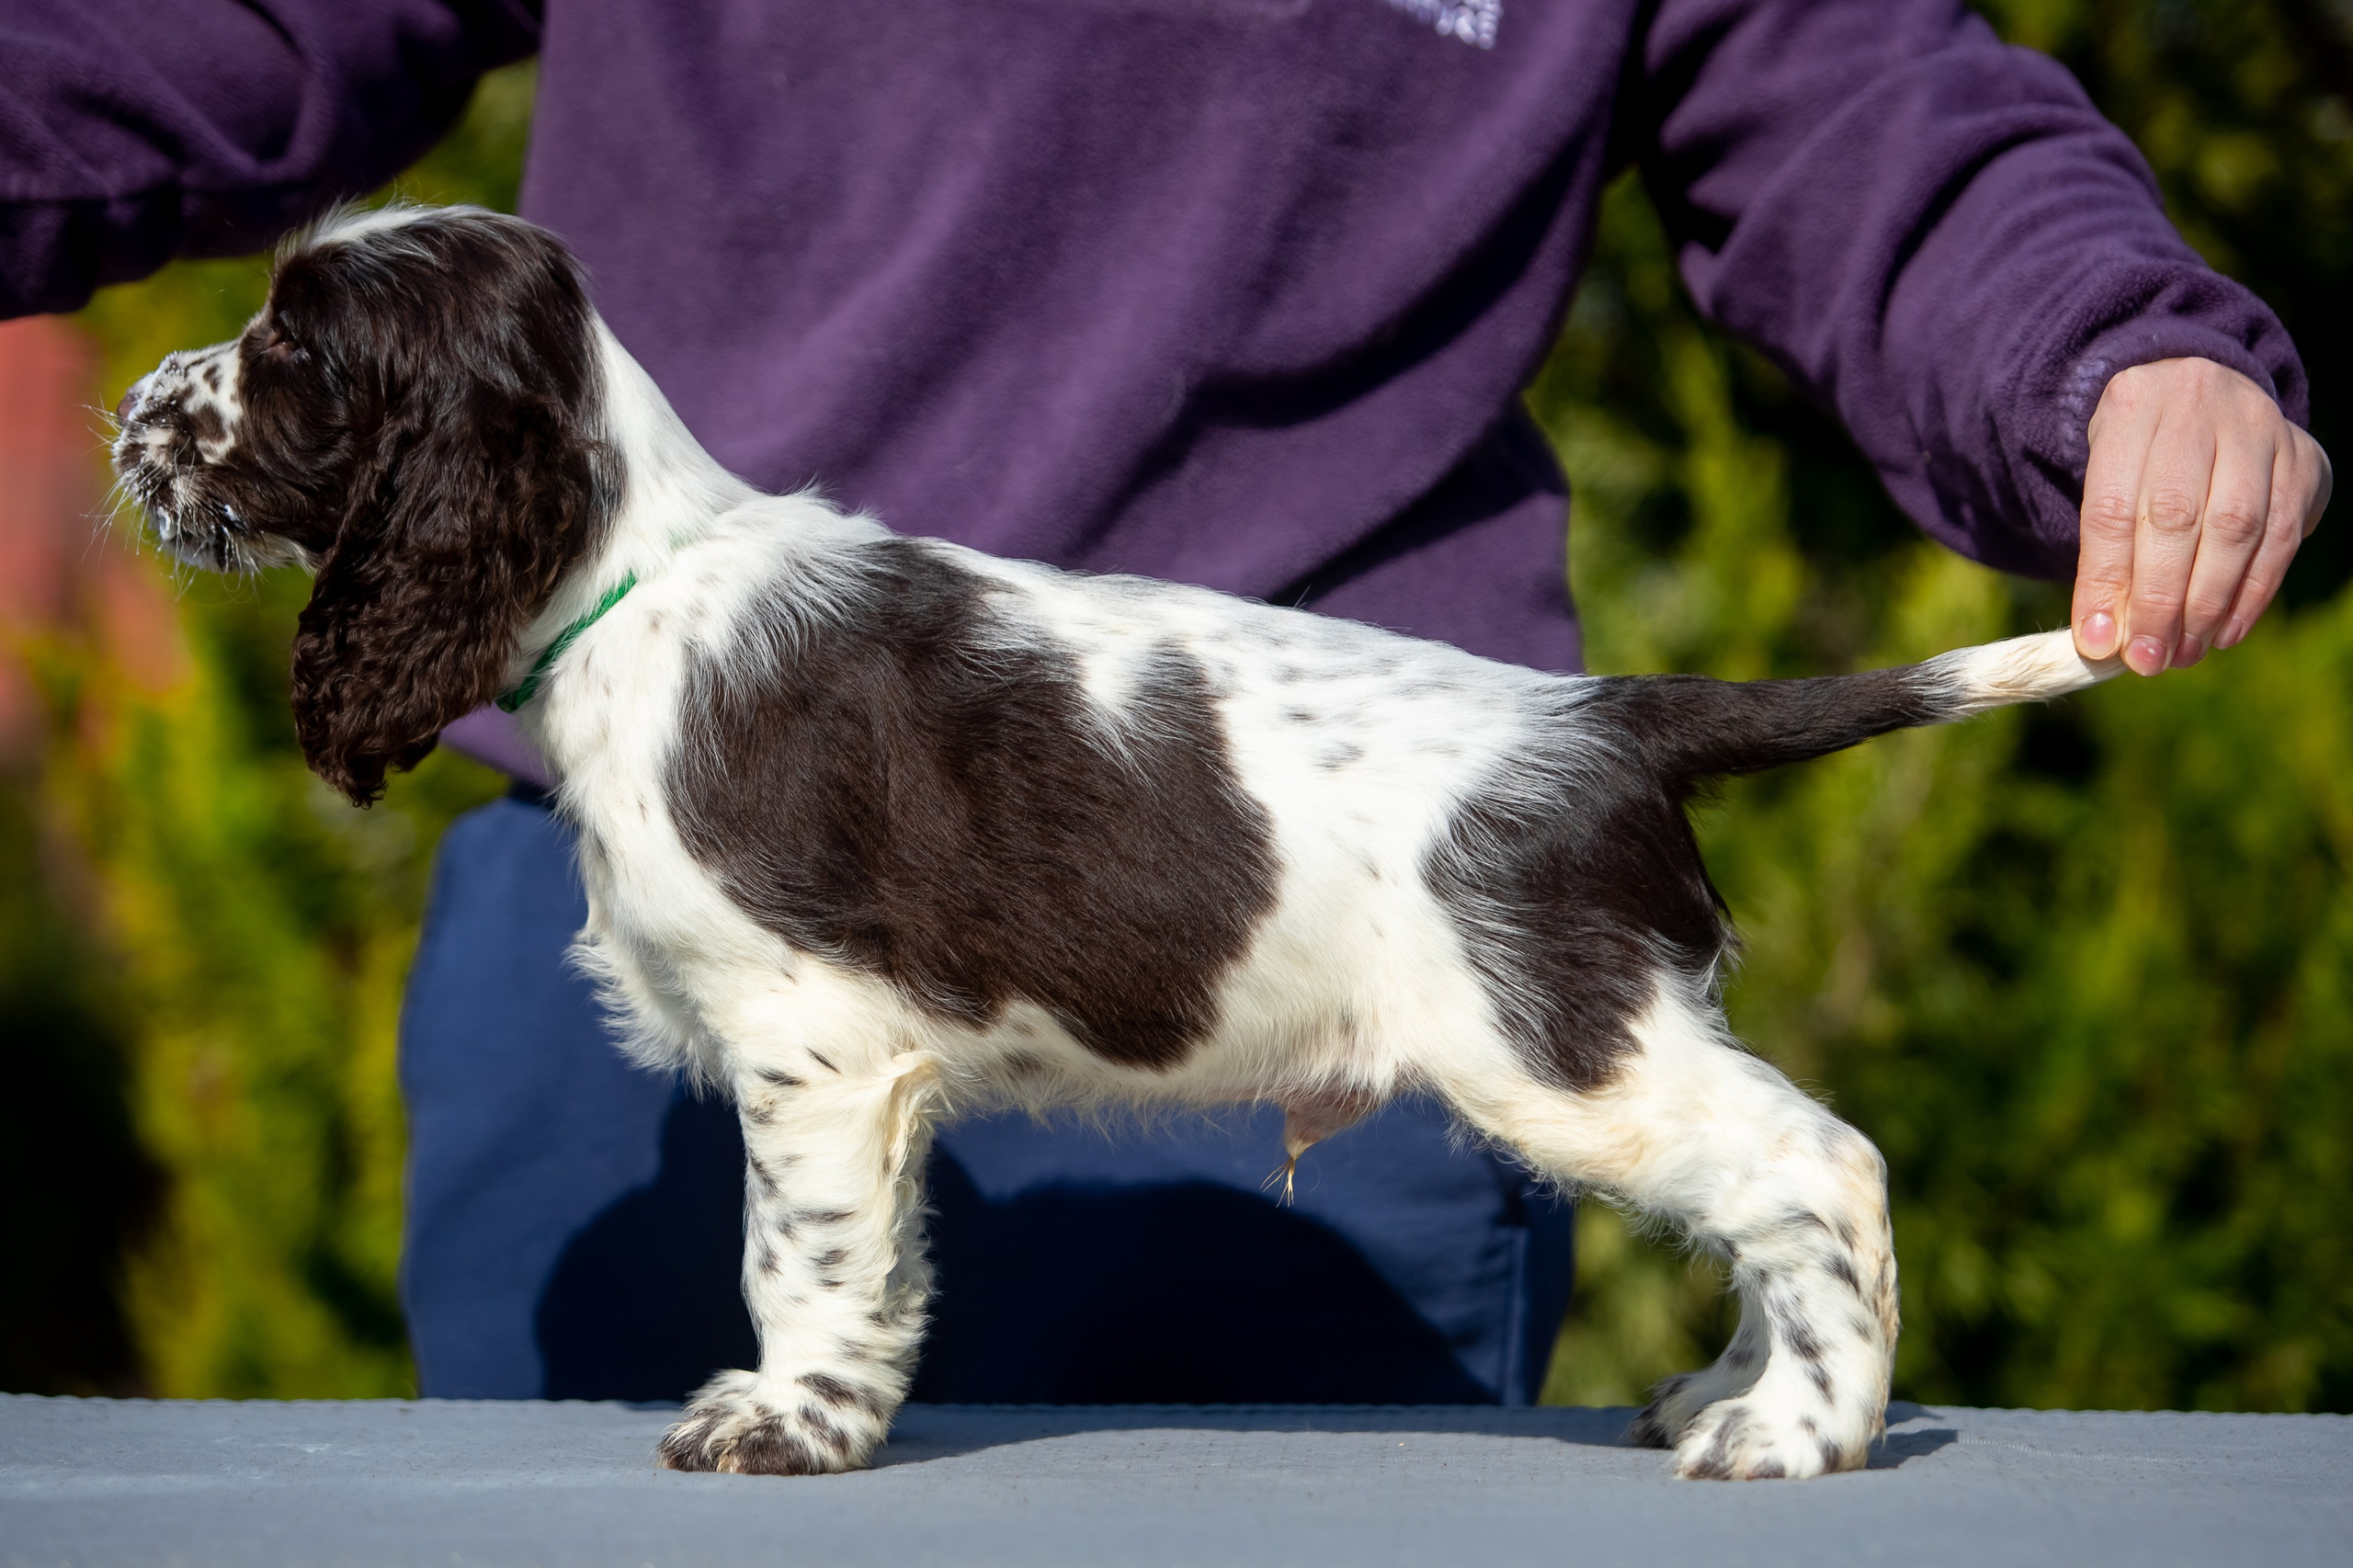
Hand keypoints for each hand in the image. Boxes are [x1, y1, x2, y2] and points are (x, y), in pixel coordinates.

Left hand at [2072, 358, 2331, 673]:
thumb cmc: (2137, 457)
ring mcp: (2258, 427)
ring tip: (2185, 651)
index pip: (2113, 508)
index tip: (2100, 642)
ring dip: (2209, 603)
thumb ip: (2103, 554)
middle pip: (2177, 517)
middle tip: (2148, 659)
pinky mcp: (2302, 457)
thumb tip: (2104, 641)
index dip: (2106, 581)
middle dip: (2160, 600)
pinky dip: (2252, 592)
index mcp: (2132, 406)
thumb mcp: (2105, 483)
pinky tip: (2226, 631)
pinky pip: (2282, 535)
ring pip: (2236, 527)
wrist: (2197, 397)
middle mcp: (2198, 406)